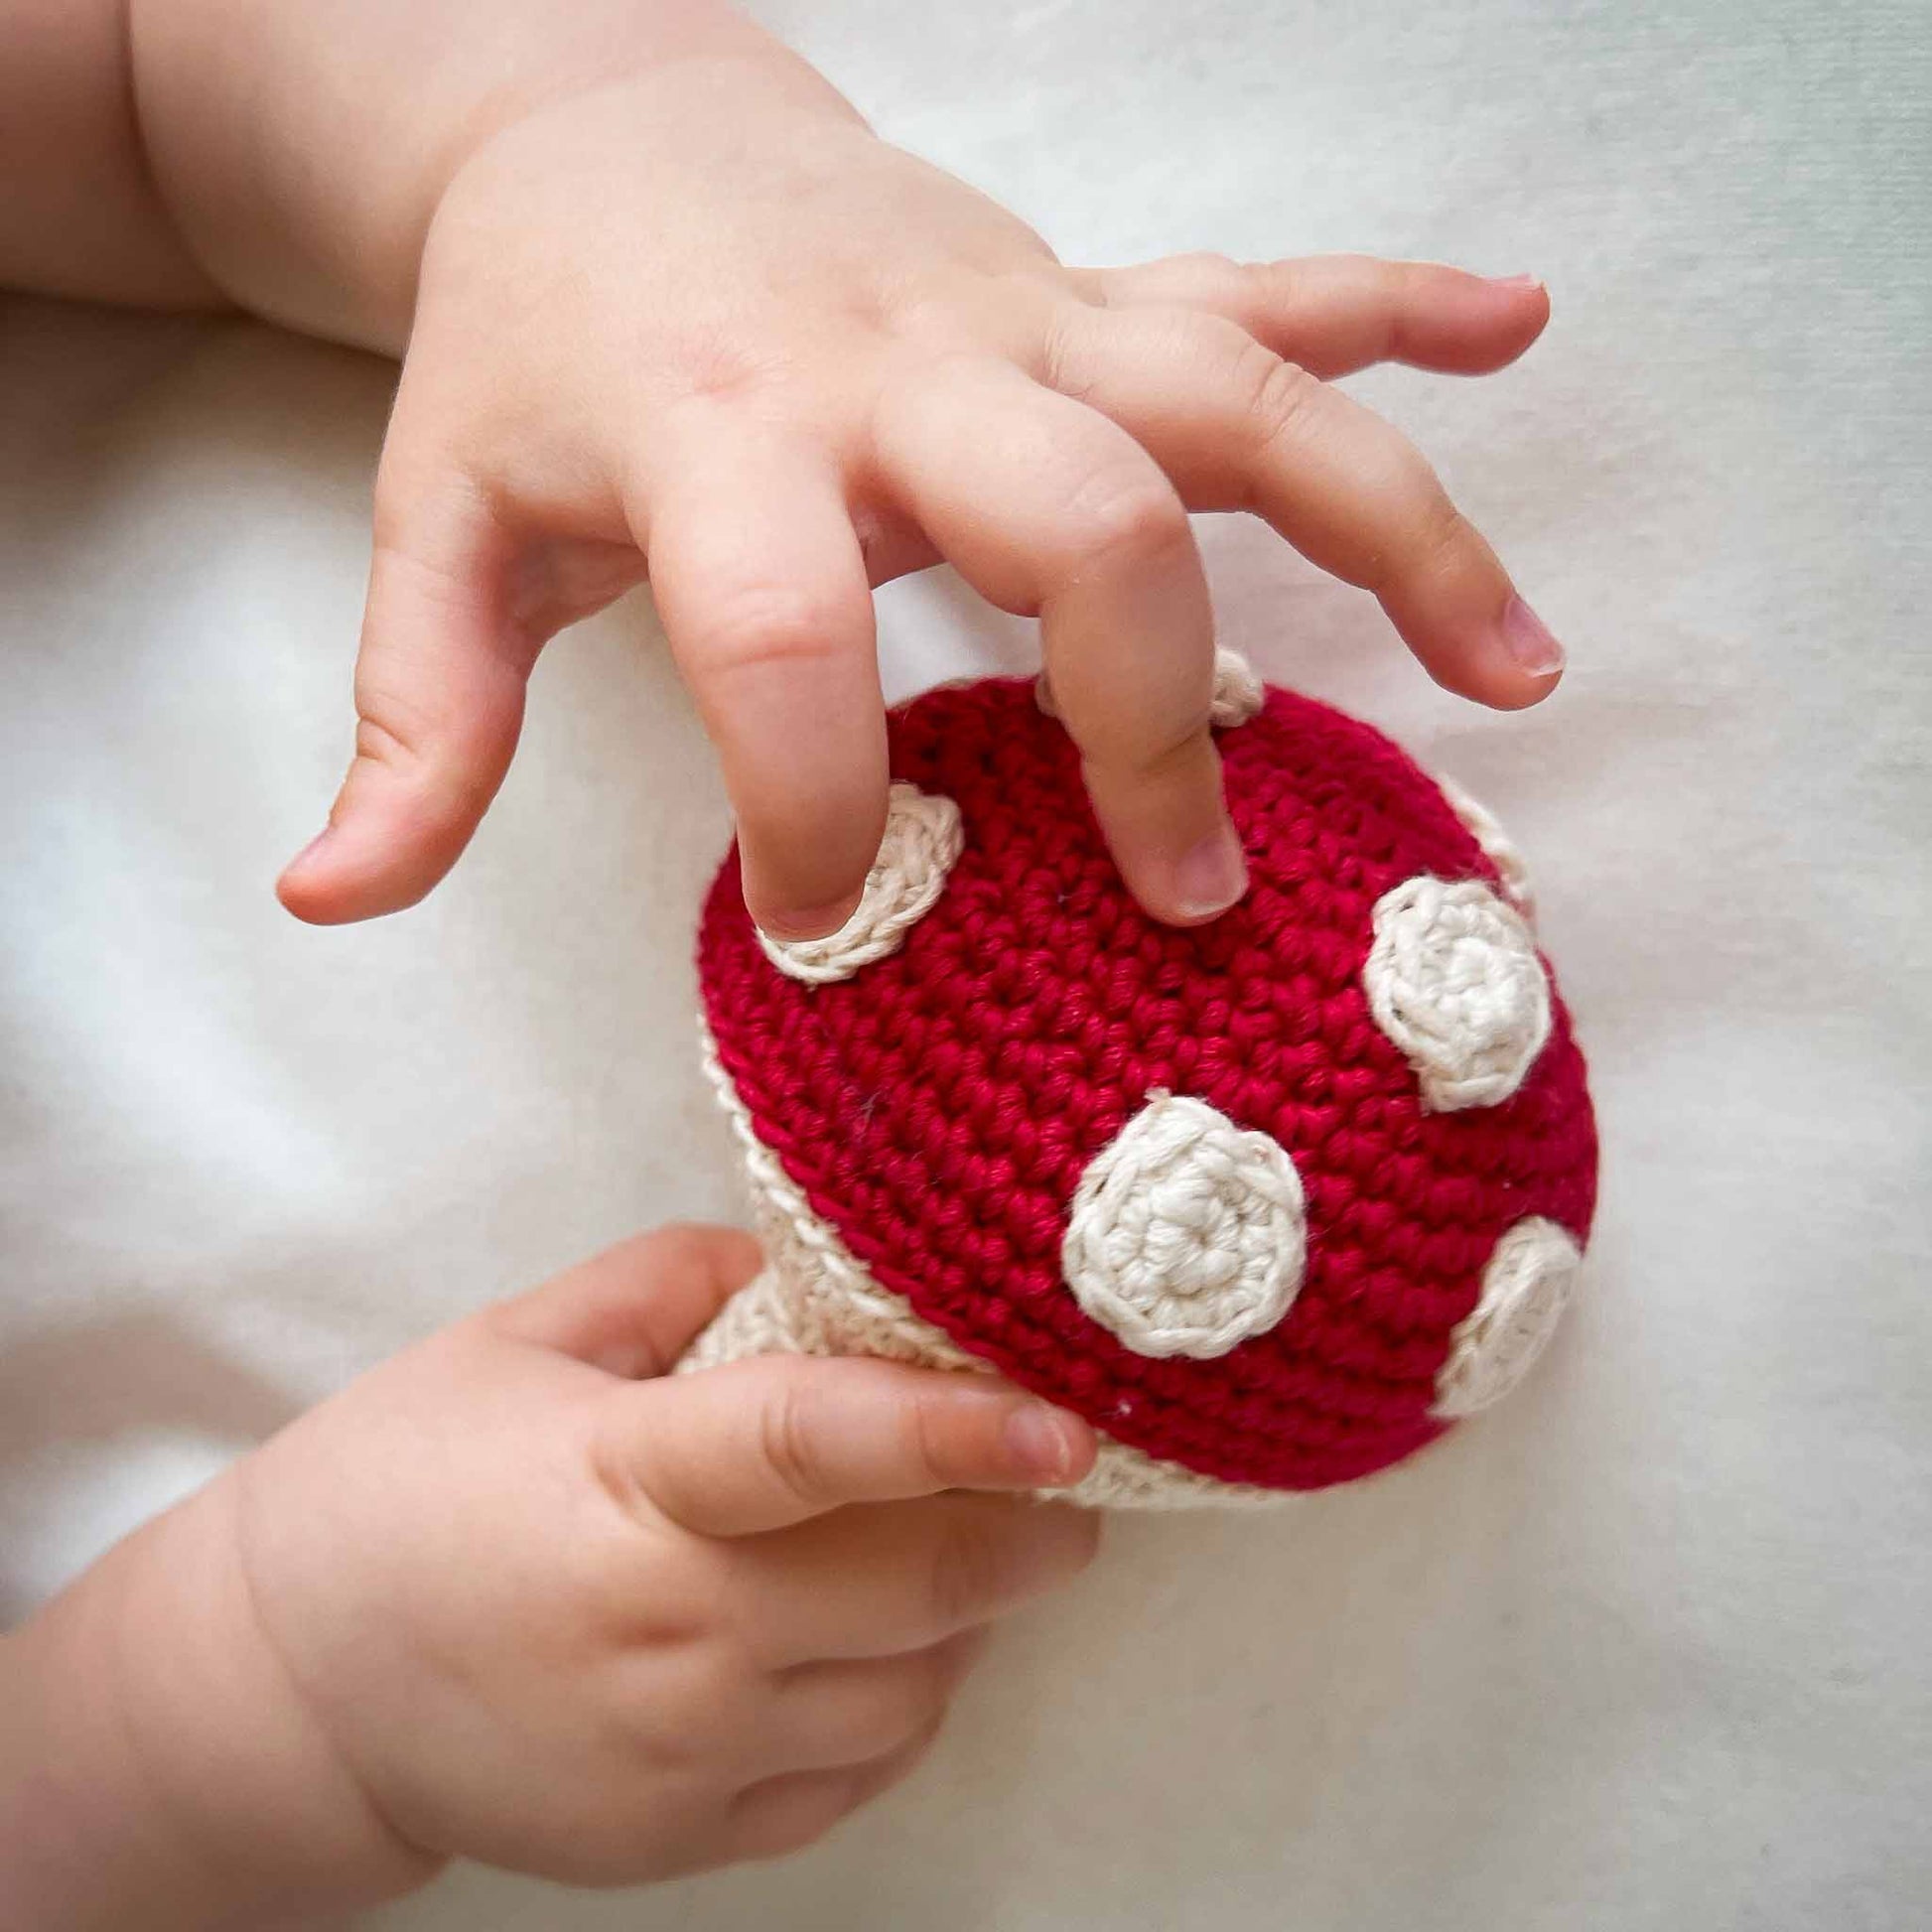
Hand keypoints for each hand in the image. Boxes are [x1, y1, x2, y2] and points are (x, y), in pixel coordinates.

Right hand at [3, 1228, 1098, 1922]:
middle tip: (1069, 1483)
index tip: (1070, 1424)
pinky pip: (856, 1776)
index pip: (816, 1446)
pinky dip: (904, 1705)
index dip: (958, 1428)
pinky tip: (885, 1645)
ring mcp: (680, 1753)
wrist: (287, 1692)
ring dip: (969, 1620)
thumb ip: (669, 1283)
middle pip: (909, 1584)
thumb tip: (802, 1264)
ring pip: (907, 1691)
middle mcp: (668, 1630)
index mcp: (621, 1480)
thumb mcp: (513, 1342)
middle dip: (1025, 1535)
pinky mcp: (683, 1839)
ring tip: (964, 1552)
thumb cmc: (396, 1484)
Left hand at [269, 41, 1562, 938]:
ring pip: (1243, 400)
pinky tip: (1520, 331)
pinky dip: (1402, 309)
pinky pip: (1268, 281)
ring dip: (1394, 525)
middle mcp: (902, 364)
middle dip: (1152, 717)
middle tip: (1186, 894)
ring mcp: (1023, 314)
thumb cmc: (535, 358)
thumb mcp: (445, 525)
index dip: (809, 804)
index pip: (781, 639)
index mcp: (719, 438)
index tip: (831, 924)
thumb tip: (332, 901)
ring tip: (1513, 671)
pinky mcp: (1088, 288)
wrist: (613, 138)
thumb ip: (415, 718)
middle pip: (1083, 524)